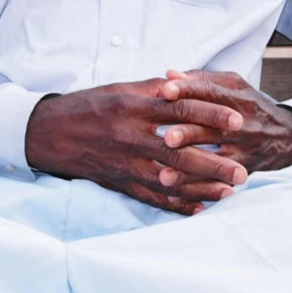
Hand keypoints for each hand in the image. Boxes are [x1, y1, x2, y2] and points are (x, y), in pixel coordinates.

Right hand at [24, 79, 248, 214]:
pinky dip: (176, 205)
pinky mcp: (118, 182)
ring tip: (228, 192)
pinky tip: (199, 209)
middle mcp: (129, 136)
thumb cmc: (88, 106)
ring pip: (168, 180)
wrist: (48, 133)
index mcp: (132, 107)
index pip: (179, 110)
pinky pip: (151, 197)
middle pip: (179, 152)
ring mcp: (124, 163)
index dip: (210, 115)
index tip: (237, 121)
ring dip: (201, 188)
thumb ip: (154, 89)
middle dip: (214, 164)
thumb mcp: (120, 88)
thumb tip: (186, 84)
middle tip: (243, 171)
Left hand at [157, 70, 291, 185]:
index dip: (188, 90)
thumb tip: (169, 75)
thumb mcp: (233, 87)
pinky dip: (195, 189)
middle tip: (167, 138)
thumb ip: (200, 80)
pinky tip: (173, 195)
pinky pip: (217, 181)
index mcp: (238, 96)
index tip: (165, 91)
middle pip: (214, 127)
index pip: (211, 91)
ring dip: (189, 168)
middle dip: (190, 133)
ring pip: (215, 159)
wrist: (288, 136)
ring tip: (164, 175)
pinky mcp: (243, 170)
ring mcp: (244, 148)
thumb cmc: (250, 107)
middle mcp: (243, 122)